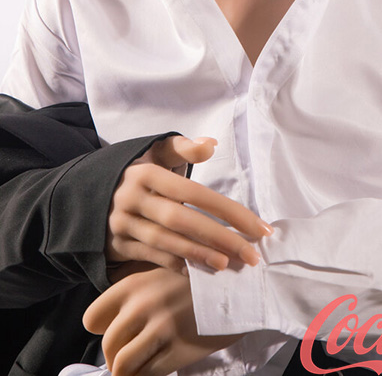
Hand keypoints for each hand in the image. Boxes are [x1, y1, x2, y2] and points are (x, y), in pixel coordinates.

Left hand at [84, 266, 246, 375]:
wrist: (239, 284)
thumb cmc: (199, 279)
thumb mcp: (162, 273)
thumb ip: (135, 294)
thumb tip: (110, 322)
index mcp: (134, 285)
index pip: (91, 318)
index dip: (101, 330)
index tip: (117, 333)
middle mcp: (142, 306)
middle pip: (107, 346)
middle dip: (115, 356)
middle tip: (132, 355)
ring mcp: (161, 329)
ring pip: (121, 366)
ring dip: (128, 371)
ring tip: (142, 365)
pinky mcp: (178, 350)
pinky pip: (146, 375)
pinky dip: (147, 375)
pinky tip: (160, 365)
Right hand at [106, 134, 271, 273]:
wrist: (87, 192)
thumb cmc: (138, 170)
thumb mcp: (155, 152)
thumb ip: (183, 148)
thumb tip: (211, 145)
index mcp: (146, 173)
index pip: (194, 193)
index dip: (227, 210)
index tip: (258, 226)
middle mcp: (133, 198)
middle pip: (182, 220)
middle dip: (220, 238)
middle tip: (251, 254)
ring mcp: (124, 223)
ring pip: (167, 242)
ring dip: (199, 255)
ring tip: (228, 264)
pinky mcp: (118, 245)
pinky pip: (152, 257)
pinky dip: (177, 265)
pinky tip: (200, 272)